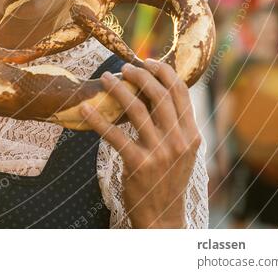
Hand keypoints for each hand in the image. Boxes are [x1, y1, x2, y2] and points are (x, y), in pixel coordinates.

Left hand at [79, 60, 200, 227]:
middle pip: (159, 95)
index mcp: (191, 134)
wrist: (162, 217)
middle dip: (140, 75)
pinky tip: (86, 109)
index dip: (164, 72)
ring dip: (118, 89)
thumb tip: (157, 90)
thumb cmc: (167, 179)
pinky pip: (115, 135)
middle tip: (123, 68)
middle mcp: (179, 141)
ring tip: (105, 79)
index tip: (147, 60)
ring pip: (137, 110)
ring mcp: (160, 153)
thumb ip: (176, 124)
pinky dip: (98, 119)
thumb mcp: (182, 151)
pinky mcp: (139, 164)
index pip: (181, 92)